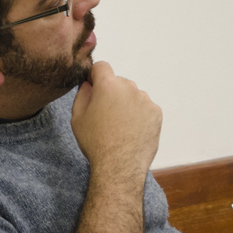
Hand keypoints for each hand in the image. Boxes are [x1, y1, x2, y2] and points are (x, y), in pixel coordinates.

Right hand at [71, 61, 161, 175]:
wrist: (120, 165)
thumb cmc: (96, 143)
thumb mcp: (77, 117)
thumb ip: (82, 94)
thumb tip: (89, 84)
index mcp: (108, 85)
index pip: (101, 66)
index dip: (95, 76)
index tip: (94, 89)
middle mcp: (129, 87)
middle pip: (118, 82)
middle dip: (112, 93)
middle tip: (105, 116)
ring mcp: (145, 100)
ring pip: (132, 95)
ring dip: (126, 104)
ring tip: (120, 127)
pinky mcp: (156, 112)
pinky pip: (144, 108)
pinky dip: (139, 115)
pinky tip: (131, 131)